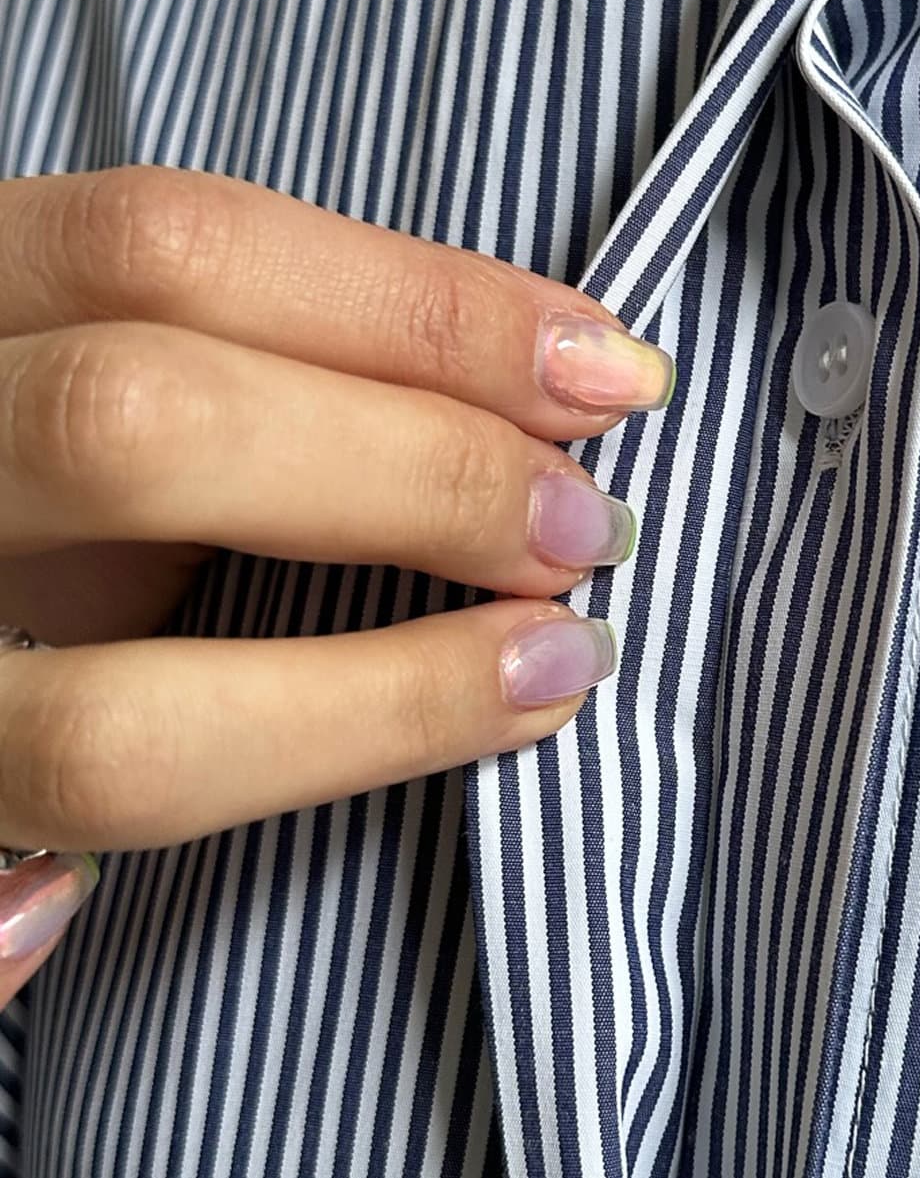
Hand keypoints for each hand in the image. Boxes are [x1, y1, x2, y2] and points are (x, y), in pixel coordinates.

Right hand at [0, 167, 674, 1004]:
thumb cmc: (24, 461)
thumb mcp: (97, 357)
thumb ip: (264, 365)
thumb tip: (543, 395)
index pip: (177, 251)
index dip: (422, 307)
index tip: (604, 371)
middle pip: (139, 427)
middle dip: (417, 473)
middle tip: (584, 523)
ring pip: (97, 723)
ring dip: (377, 707)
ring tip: (548, 671)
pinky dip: (27, 927)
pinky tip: (113, 901)